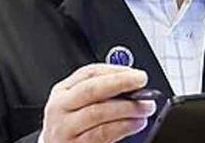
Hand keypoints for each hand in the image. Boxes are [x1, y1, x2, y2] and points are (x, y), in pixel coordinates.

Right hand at [42, 64, 156, 142]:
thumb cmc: (74, 126)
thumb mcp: (78, 104)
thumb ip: (101, 92)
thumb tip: (132, 83)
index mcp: (62, 92)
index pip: (88, 73)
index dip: (114, 71)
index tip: (135, 73)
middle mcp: (59, 109)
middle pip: (92, 90)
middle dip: (120, 83)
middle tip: (141, 81)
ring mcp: (65, 129)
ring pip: (98, 112)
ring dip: (127, 108)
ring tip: (145, 107)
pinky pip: (103, 133)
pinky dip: (123, 126)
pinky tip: (135, 123)